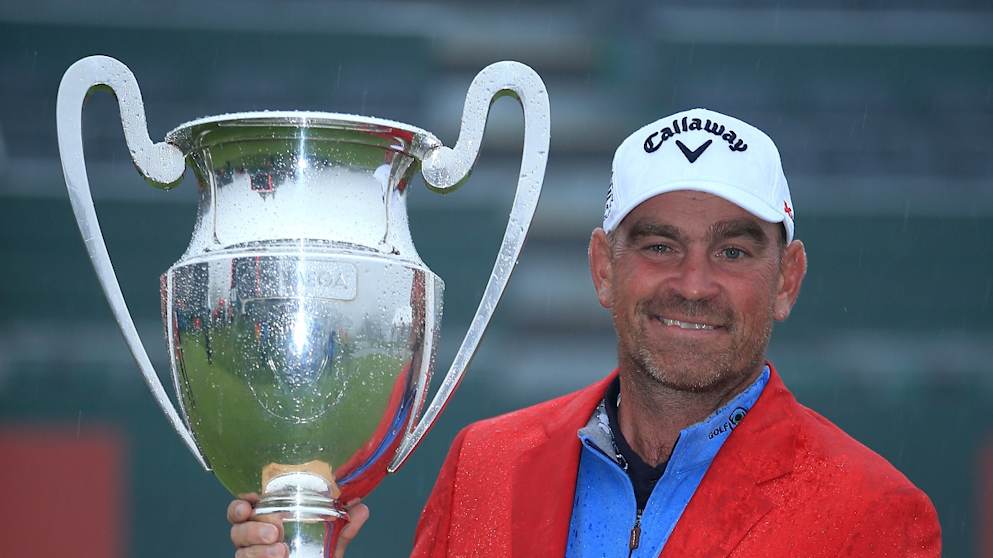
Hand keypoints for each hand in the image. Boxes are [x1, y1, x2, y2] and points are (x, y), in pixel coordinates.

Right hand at [228, 493, 369, 557]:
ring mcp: (251, 555)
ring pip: (241, 550)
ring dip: (259, 549)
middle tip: (274, 530)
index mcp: (268, 518)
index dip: (240, 503)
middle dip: (252, 527)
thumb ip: (345, 525)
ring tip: (280, 549)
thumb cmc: (316, 555)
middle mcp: (254, 537)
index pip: (244, 506)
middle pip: (237, 528)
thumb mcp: (332, 540)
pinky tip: (277, 557)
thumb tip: (362, 508)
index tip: (249, 501)